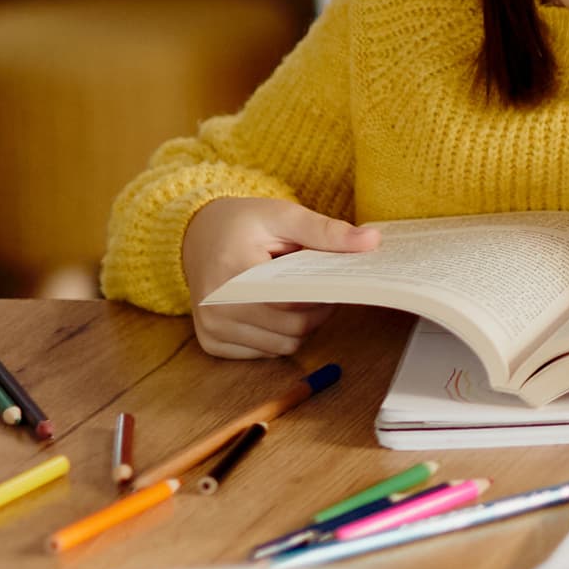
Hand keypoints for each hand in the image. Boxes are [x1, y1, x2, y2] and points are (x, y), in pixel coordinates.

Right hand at [183, 197, 375, 358]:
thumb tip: (371, 241)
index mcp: (231, 272)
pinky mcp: (211, 343)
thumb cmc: (244, 224)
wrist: (197, 235)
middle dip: (317, 312)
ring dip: (300, 327)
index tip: (336, 282)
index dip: (323, 296)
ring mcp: (211, 328)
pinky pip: (263, 353)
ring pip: (282, 347)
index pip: (292, 303)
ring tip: (296, 297)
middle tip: (320, 289)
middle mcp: (215, 307)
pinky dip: (277, 336)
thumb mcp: (284, 215)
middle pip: (292, 330)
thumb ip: (326, 231)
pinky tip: (274, 310)